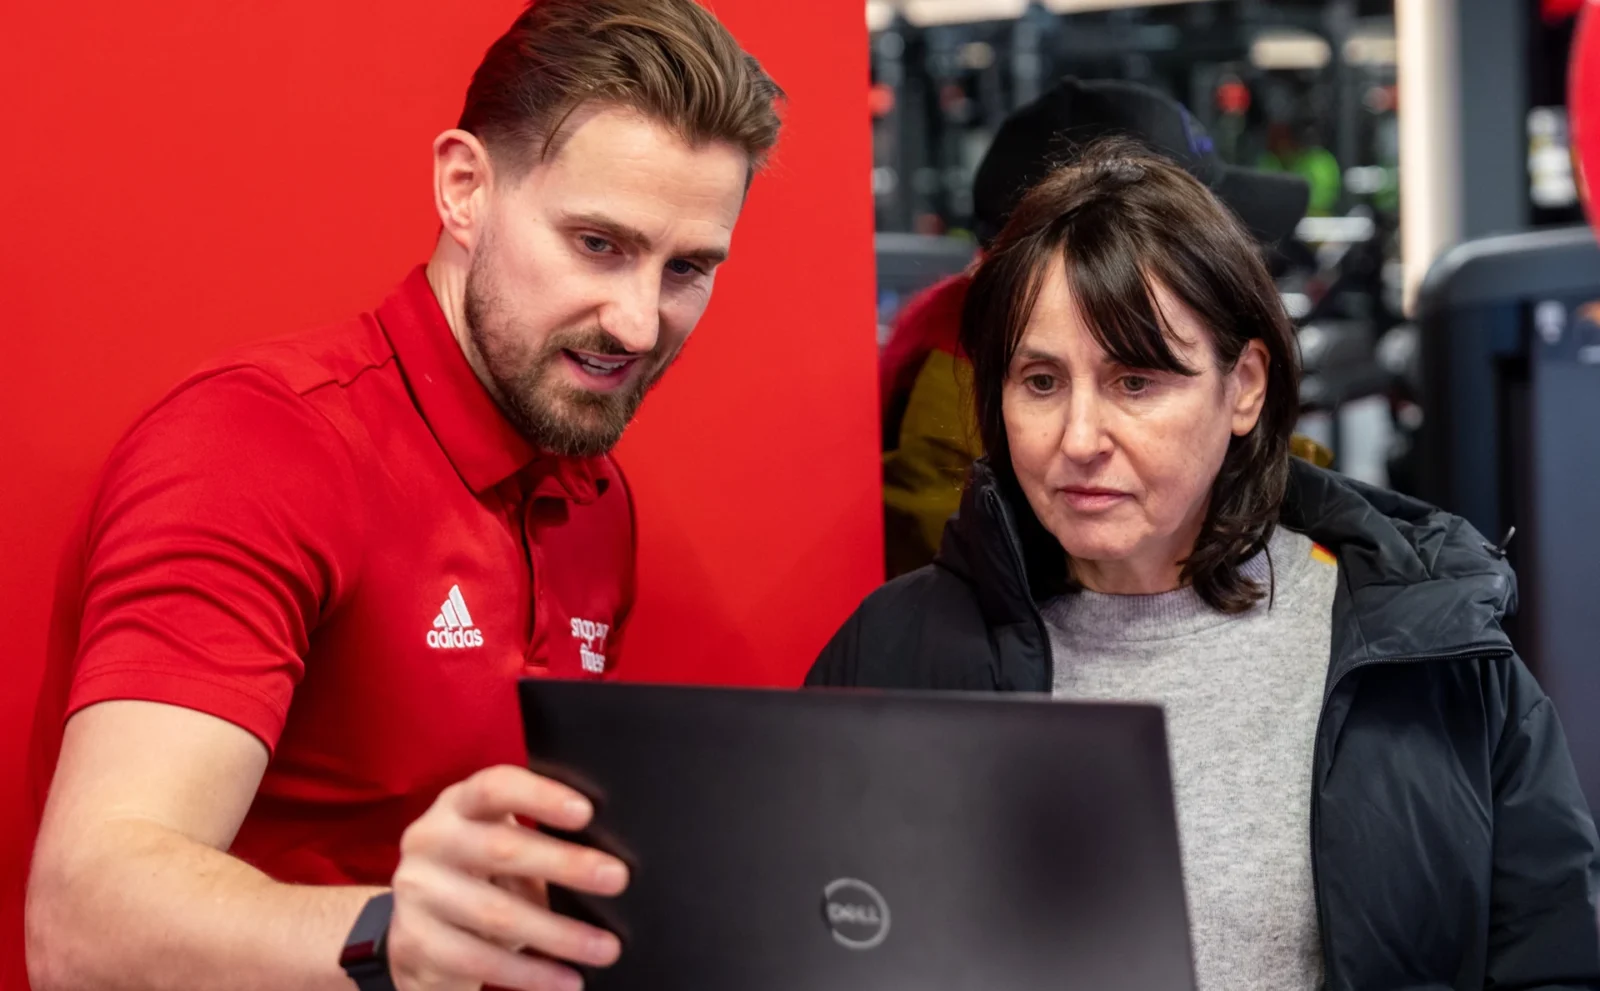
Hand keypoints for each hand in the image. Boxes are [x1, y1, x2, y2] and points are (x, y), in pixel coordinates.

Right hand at [387, 765, 628, 990]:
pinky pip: (479, 959)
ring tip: (606, 948)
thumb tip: (607, 866)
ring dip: (559, 933)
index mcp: (459, 804)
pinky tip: (567, 979)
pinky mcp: (415, 940)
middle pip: (501, 848)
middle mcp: (431, 839)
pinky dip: (530, 973)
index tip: (587, 812)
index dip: (540, 797)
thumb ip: (541, 844)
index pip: (495, 787)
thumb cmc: (482, 877)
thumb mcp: (503, 848)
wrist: (416, 933)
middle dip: (566, 865)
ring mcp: (417, 891)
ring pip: (495, 913)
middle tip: (617, 879)